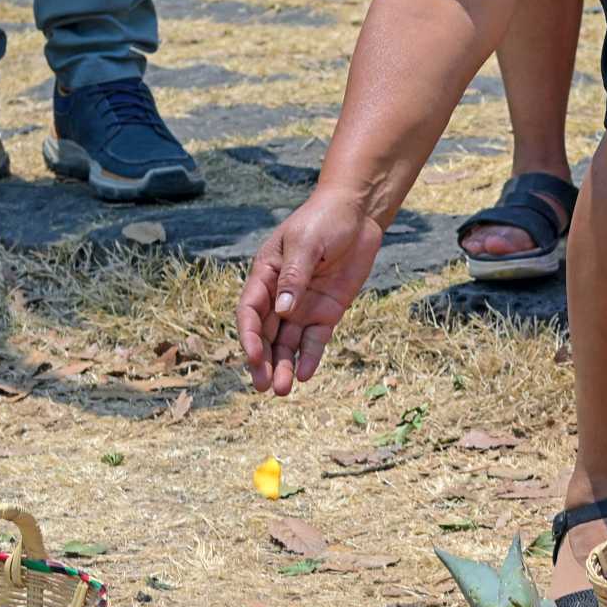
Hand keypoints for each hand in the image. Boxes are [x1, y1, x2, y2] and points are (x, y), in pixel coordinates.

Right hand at [235, 186, 389, 392]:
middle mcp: (280, 296)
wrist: (356, 215)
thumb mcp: (306, 243)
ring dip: (283, 366)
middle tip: (263, 387)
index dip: (250, 337)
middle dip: (263, 362)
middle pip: (266, 335)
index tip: (254, 358)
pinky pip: (314, 340)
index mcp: (265, 275)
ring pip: (288, 343)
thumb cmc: (324, 220)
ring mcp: (303, 306)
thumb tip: (283, 311)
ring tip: (283, 391)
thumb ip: (294, 277)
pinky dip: (309, 357)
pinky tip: (305, 374)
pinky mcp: (326, 312)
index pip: (250, 312)